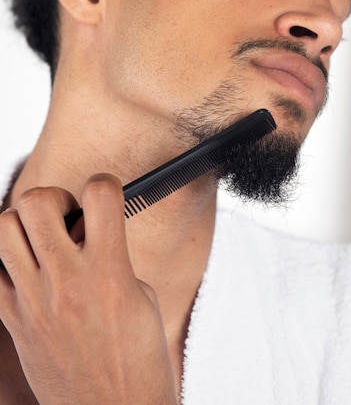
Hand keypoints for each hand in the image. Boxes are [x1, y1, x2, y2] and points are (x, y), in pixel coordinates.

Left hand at [0, 174, 176, 403]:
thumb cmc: (139, 360)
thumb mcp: (141, 297)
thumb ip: (112, 255)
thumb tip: (88, 230)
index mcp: (110, 272)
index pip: (99, 194)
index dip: (105, 185)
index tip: (107, 197)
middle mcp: (66, 282)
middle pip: (37, 202)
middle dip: (54, 198)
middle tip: (69, 219)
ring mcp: (34, 302)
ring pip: (3, 229)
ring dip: (24, 225)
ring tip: (45, 241)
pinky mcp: (14, 323)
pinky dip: (8, 263)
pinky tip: (30, 272)